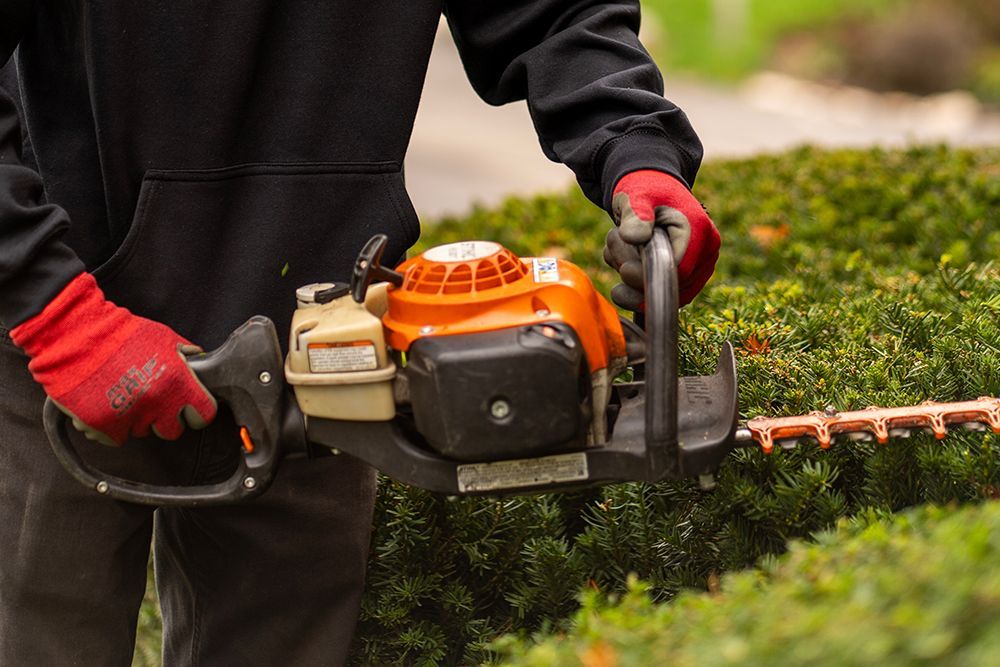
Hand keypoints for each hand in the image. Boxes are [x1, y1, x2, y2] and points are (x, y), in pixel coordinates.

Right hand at [11, 273, 216, 445]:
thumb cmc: (119, 333)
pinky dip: (111, 427)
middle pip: (172, 431)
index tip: (190, 410)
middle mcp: (157, 403)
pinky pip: (116, 438)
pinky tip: (107, 404)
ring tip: (123, 394)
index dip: (197, 412)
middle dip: (165, 420)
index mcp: (177, 382)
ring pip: (142, 432)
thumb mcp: (162, 337)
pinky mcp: (104, 427)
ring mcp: (130, 417)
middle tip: (153, 402)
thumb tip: (199, 362)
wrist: (75, 337)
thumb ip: (185, 354)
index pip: (204, 415)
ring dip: (136, 420)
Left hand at [603, 170, 719, 309]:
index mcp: (700, 231)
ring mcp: (697, 267)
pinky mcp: (683, 278)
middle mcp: (706, 253)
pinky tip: (620, 260)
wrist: (648, 189)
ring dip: (629, 280)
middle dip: (635, 276)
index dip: (650, 277)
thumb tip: (634, 237)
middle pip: (673, 287)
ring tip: (614, 248)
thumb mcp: (635, 196)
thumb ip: (635, 214)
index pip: (680, 272)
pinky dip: (633, 284)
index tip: (623, 269)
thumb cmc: (643, 189)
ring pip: (663, 293)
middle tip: (613, 247)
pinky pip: (658, 294)